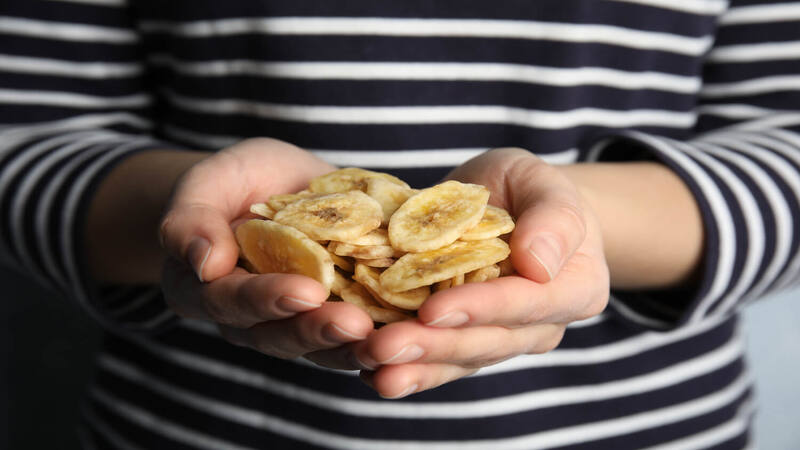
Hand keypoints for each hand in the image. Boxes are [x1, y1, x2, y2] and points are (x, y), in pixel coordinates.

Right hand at [159, 138, 373, 358]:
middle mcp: (250, 320)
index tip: (304, 291)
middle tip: (355, 325)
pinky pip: (357, 335)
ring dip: (355, 347)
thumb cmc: (236, 180)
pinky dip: (384, 335)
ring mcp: (296, 324)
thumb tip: (204, 263)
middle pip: (280, 336)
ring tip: (391, 343)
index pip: (232, 302)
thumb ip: (191, 218)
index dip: (266, 299)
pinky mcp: (336, 317)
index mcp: (208, 291)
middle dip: (318, 331)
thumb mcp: (208, 181)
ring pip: (322, 348)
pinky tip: (415, 334)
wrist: (279, 184)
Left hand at [334, 148, 608, 397]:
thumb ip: (554, 219)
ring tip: (370, 363)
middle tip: (384, 346)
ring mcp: (501, 340)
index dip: (480, 308)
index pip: (527, 303)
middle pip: (487, 343)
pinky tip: (368, 372)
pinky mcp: (465, 343)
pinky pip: (438, 362)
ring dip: (413, 366)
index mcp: (575, 288)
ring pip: (458, 361)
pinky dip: (406, 368)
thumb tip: (539, 263)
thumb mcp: (546, 183)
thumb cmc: (529, 189)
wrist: (509, 206)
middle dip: (433, 346)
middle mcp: (540, 326)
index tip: (433, 309)